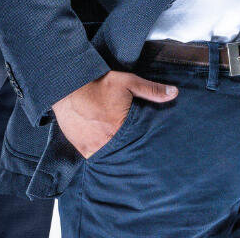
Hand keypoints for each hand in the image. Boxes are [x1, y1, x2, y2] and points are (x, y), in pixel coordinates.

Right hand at [52, 71, 176, 157]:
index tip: (147, 143)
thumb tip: (175, 93)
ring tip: (118, 146)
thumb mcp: (126, 82)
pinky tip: (103, 145)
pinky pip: (95, 156)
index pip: (141, 144)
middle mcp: (107, 142)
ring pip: (110, 157)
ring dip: (114, 152)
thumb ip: (151, 89)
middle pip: (125, 153)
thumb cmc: (97, 83)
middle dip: (129, 149)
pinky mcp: (82, 148)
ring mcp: (93, 147)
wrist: (65, 86)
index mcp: (122, 128)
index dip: (144, 143)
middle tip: (131, 144)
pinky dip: (100, 152)